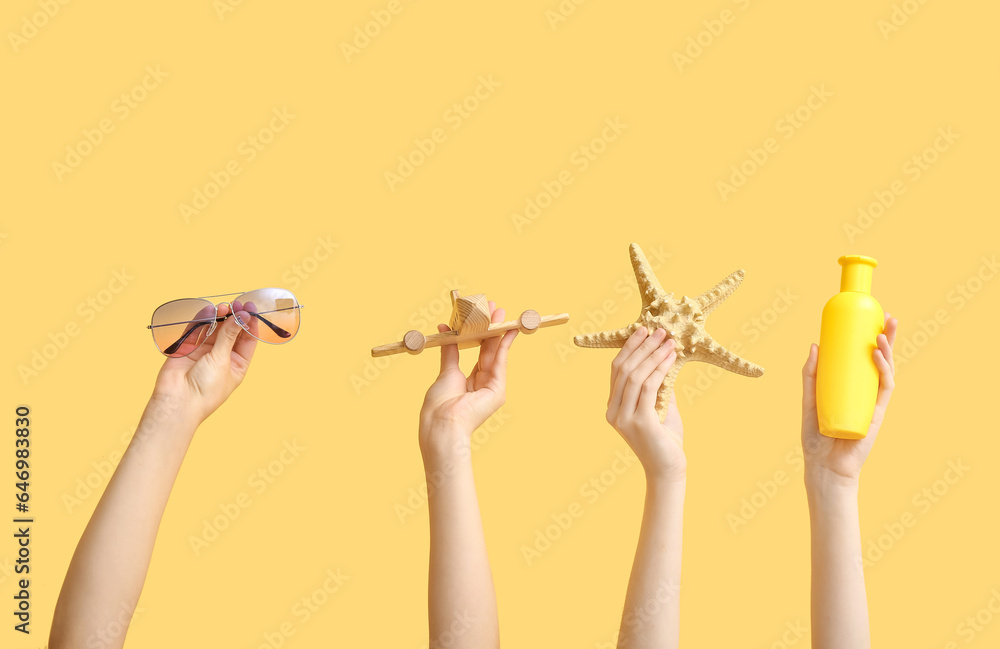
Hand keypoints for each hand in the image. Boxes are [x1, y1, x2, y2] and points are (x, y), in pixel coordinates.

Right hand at [150, 303, 257, 423]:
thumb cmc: (206, 389)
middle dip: (234, 317)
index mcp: (237, 364)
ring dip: (219, 318)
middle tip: (236, 304)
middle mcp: (222, 357)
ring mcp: (204, 352)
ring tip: (223, 307)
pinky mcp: (187, 348)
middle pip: (231, 332)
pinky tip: (209, 311)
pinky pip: (196, 330)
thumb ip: (229, 336)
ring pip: (214, 329)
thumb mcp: (222, 360)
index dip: (249, 323)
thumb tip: (241, 317)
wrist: (177, 401)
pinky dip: (202, 320)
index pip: (247, 340)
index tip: (250, 308)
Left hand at [419, 301, 516, 461]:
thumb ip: (450, 351)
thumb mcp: (445, 371)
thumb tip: (446, 329)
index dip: (480, 335)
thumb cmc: (439, 404)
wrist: (442, 423)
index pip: (478, 355)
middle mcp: (482, 385)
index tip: (482, 318)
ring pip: (495, 354)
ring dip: (498, 332)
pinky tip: (507, 330)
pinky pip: (500, 362)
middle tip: (494, 309)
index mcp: (468, 384)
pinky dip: (504, 345)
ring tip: (500, 313)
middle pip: (488, 352)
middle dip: (491, 330)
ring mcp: (491, 388)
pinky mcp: (497, 391)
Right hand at [606, 327, 684, 481]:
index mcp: (613, 407)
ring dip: (653, 354)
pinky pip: (649, 388)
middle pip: (623, 370)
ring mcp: (624, 418)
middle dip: (642, 346)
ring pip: (635, 376)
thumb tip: (663, 359)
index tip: (643, 330)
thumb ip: (657, 386)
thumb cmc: (665, 440)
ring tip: (669, 341)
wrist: (669, 469)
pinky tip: (671, 358)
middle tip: (658, 330)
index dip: (629, 348)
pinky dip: (660, 369)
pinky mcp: (639, 422)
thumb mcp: (660, 407)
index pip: (617, 370)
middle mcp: (613, 412)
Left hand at [802, 313, 896, 486]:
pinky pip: (884, 388)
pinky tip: (877, 355)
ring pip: (886, 370)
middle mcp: (864, 392)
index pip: (863, 357)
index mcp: (850, 386)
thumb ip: (810, 374)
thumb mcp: (808, 398)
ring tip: (882, 333)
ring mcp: (873, 402)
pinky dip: (883, 369)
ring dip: (887, 350)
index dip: (870, 337)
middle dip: (887, 337)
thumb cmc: (815, 435)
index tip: (871, 316)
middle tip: (889, 316)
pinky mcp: (877, 413)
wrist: (823, 465)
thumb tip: (814, 344)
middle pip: (880, 359)